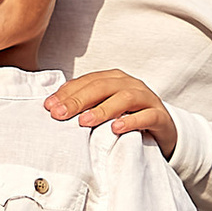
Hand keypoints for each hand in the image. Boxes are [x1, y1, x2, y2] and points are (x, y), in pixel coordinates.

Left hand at [44, 68, 175, 155]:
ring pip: (125, 97)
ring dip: (103, 109)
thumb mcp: (105, 110)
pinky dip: (131, 121)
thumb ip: (85, 106)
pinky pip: (146, 116)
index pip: (87, 81)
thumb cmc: (127, 118)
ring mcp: (147, 98)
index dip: (67, 92)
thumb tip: (54, 108)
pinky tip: (116, 129)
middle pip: (103, 86)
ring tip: (85, 121)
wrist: (162, 130)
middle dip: (79, 100)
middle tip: (60, 114)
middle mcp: (130, 84)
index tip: (49, 106)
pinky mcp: (160, 115)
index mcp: (114, 79)